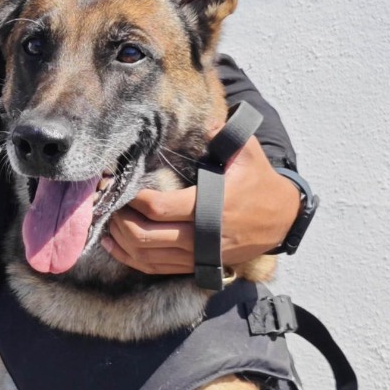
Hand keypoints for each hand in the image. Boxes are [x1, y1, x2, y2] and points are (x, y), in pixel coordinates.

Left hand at [102, 136, 300, 276]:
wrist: (283, 220)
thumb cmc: (261, 183)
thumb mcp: (248, 154)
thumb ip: (227, 137)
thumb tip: (208, 121)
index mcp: (211, 206)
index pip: (160, 208)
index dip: (134, 199)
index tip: (119, 186)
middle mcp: (202, 235)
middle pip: (147, 236)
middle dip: (120, 220)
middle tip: (106, 204)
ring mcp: (199, 254)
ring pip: (148, 255)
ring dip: (122, 241)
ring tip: (106, 222)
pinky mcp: (197, 265)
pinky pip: (157, 268)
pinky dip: (132, 259)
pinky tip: (115, 245)